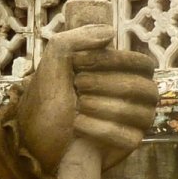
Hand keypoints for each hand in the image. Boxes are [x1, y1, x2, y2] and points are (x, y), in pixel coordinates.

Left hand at [9, 21, 156, 177]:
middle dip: (106, 84)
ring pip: (138, 113)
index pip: (141, 63)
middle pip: (142, 88)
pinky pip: (129, 138)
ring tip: (77, 105)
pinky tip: (78, 124)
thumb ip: (75, 39)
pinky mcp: (128, 145)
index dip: (113, 60)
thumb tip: (110, 33)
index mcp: (126, 73)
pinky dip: (100, 130)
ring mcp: (136, 122)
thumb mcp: (54, 62)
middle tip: (77, 85)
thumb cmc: (49, 99)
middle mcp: (138, 97)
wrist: (35, 139)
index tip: (78, 62)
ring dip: (102, 106)